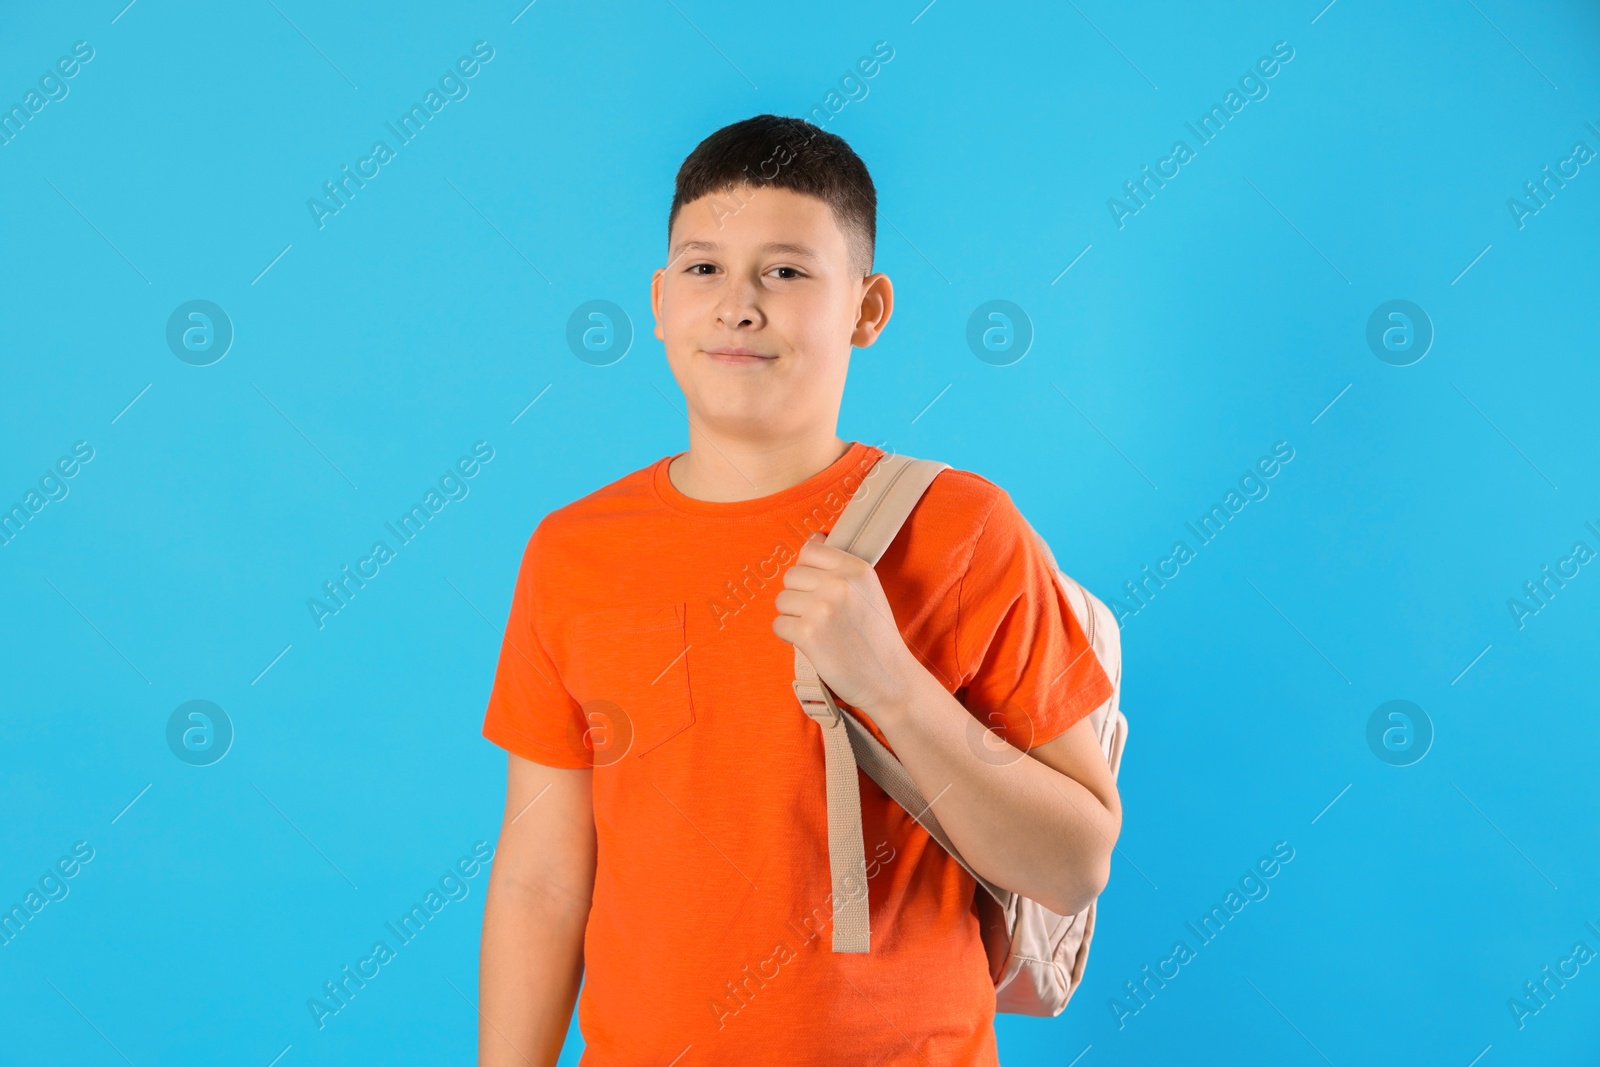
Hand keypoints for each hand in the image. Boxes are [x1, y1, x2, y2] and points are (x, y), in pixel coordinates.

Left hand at [772, 531, 923, 715]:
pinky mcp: (807, 634)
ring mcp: (822, 608)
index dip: (808, 571)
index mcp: (856, 568)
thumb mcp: (868, 590)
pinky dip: (789, 636)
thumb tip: (813, 538)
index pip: (810, 550)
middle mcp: (839, 584)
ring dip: (792, 617)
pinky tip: (810, 644)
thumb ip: (840, 566)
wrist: (888, 678)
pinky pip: (779, 625)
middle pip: (791, 576)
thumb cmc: (876, 635)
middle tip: (819, 616)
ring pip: (781, 600)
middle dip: (798, 596)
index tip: (818, 588)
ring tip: (817, 630)